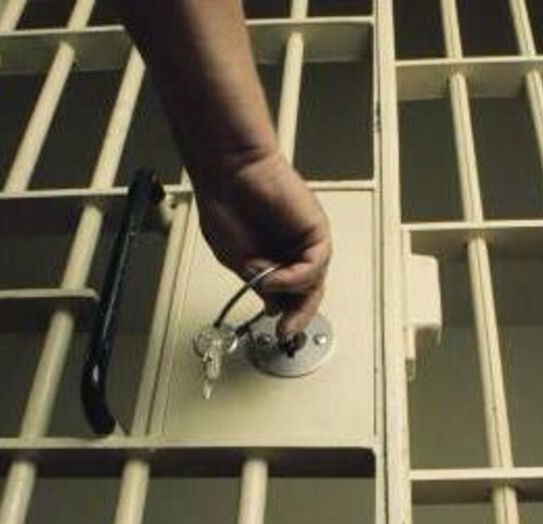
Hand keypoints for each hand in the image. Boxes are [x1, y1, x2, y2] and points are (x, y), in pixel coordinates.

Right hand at [197, 150, 331, 338]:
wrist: (230, 172)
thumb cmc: (226, 205)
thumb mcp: (237, 260)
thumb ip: (257, 282)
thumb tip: (274, 304)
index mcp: (273, 260)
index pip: (290, 297)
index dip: (286, 316)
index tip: (278, 332)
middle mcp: (292, 252)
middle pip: (308, 293)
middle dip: (299, 315)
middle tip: (287, 330)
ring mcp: (304, 242)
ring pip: (314, 282)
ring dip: (293, 293)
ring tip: (268, 285)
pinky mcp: (316, 231)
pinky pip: (316, 264)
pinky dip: (297, 277)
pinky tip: (277, 275)